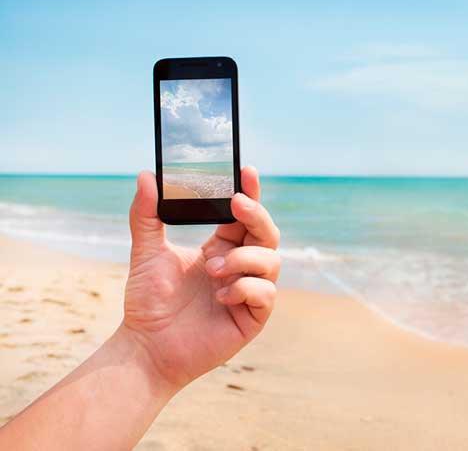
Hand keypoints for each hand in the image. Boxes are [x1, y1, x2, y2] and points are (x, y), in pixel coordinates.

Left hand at [122, 166, 280, 391]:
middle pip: (267, 233)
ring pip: (271, 261)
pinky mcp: (253, 317)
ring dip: (243, 259)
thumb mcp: (146, 252)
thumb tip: (147, 176)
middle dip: (256, 215)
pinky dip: (245, 288)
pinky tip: (220, 296)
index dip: (250, 192)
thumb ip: (147, 215)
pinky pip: (266, 294)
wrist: (146, 346)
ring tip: (212, 270)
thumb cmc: (148, 301)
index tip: (246, 171)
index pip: (244, 215)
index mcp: (222, 247)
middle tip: (236, 205)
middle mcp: (240, 266)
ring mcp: (249, 291)